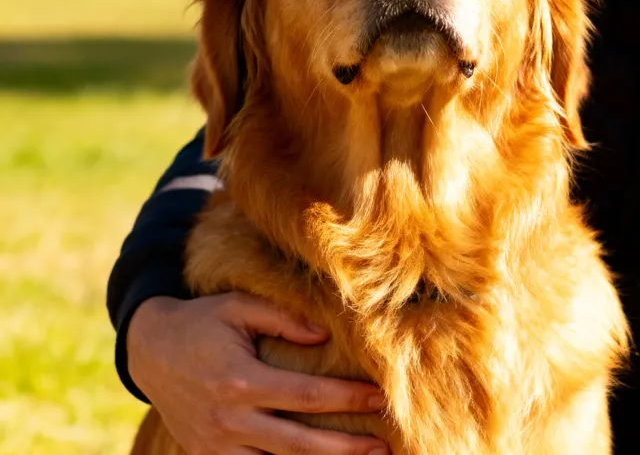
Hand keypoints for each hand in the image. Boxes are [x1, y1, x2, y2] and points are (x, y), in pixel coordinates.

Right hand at [127, 293, 387, 454]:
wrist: (150, 350)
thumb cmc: (203, 321)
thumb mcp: (239, 306)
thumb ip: (283, 318)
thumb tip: (323, 335)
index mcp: (240, 380)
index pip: (306, 397)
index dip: (346, 400)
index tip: (378, 398)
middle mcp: (229, 420)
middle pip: (299, 445)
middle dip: (346, 449)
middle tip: (383, 448)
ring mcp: (216, 446)